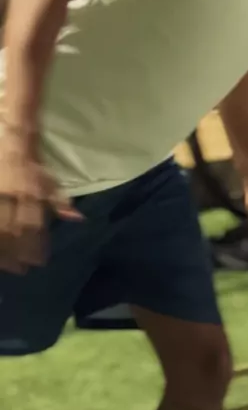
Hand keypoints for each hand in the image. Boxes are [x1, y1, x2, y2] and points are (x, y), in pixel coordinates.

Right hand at [0, 133, 81, 272]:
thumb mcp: (49, 180)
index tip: (37, 263)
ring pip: (0, 229)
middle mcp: (13, 196)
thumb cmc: (32, 163)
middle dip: (17, 253)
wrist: (11, 140)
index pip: (34, 226)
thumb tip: (77, 218)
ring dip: (3, 250)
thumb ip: (59, 201)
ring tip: (7, 265)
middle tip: (20, 269)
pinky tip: (0, 252)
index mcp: (31, 194)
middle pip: (14, 231)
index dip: (35, 246)